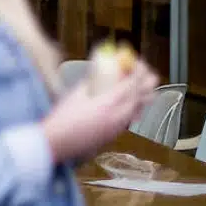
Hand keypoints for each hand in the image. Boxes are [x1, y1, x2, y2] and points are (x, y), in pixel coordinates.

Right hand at [43, 62, 159, 163]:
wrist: (57, 143)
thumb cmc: (63, 119)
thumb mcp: (76, 94)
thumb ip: (92, 82)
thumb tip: (99, 74)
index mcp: (110, 102)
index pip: (135, 82)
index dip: (140, 69)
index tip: (137, 63)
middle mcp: (121, 115)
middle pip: (147, 95)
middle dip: (148, 81)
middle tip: (141, 74)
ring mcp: (120, 126)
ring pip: (142, 108)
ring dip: (141, 95)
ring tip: (132, 87)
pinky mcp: (116, 134)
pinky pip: (132, 117)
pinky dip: (132, 107)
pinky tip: (121, 104)